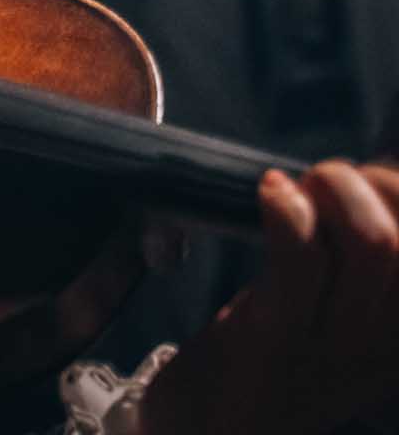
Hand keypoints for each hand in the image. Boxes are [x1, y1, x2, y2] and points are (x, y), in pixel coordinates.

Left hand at [140, 160, 398, 434]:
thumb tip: (376, 175)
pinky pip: (301, 263)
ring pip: (374, 246)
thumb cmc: (265, 346)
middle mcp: (385, 346)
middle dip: (368, 185)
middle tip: (320, 183)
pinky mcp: (277, 342)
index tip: (368, 180)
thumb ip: (351, 252)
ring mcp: (336, 349)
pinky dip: (288, 213)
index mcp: (398, 332)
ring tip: (295, 188)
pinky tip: (271, 192)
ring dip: (333, 190)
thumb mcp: (328, 302)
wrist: (205, 427)